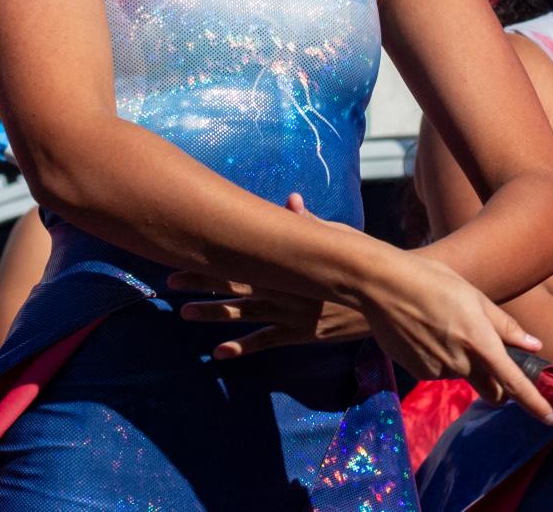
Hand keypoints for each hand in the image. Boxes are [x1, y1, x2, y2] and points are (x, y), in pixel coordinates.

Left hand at [172, 196, 369, 358]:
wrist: (383, 297)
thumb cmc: (358, 262)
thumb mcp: (335, 238)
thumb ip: (308, 223)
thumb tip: (291, 200)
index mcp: (286, 262)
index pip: (241, 258)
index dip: (212, 259)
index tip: (185, 254)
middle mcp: (282, 287)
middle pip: (234, 285)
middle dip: (201, 283)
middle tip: (170, 283)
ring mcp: (289, 313)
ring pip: (243, 314)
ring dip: (212, 313)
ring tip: (183, 313)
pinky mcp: (300, 334)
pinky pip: (266, 341)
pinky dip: (242, 347)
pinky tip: (219, 353)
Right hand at [352, 234, 552, 423]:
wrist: (383, 285)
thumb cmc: (433, 281)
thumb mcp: (474, 296)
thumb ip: (505, 326)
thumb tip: (533, 346)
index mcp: (480, 342)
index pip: (514, 382)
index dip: (534, 403)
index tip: (550, 418)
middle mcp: (461, 363)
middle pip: (491, 391)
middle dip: (497, 384)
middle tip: (489, 356)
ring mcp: (437, 370)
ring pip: (462, 376)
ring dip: (462, 363)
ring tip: (445, 327)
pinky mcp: (418, 371)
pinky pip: (439, 372)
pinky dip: (439, 359)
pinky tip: (426, 333)